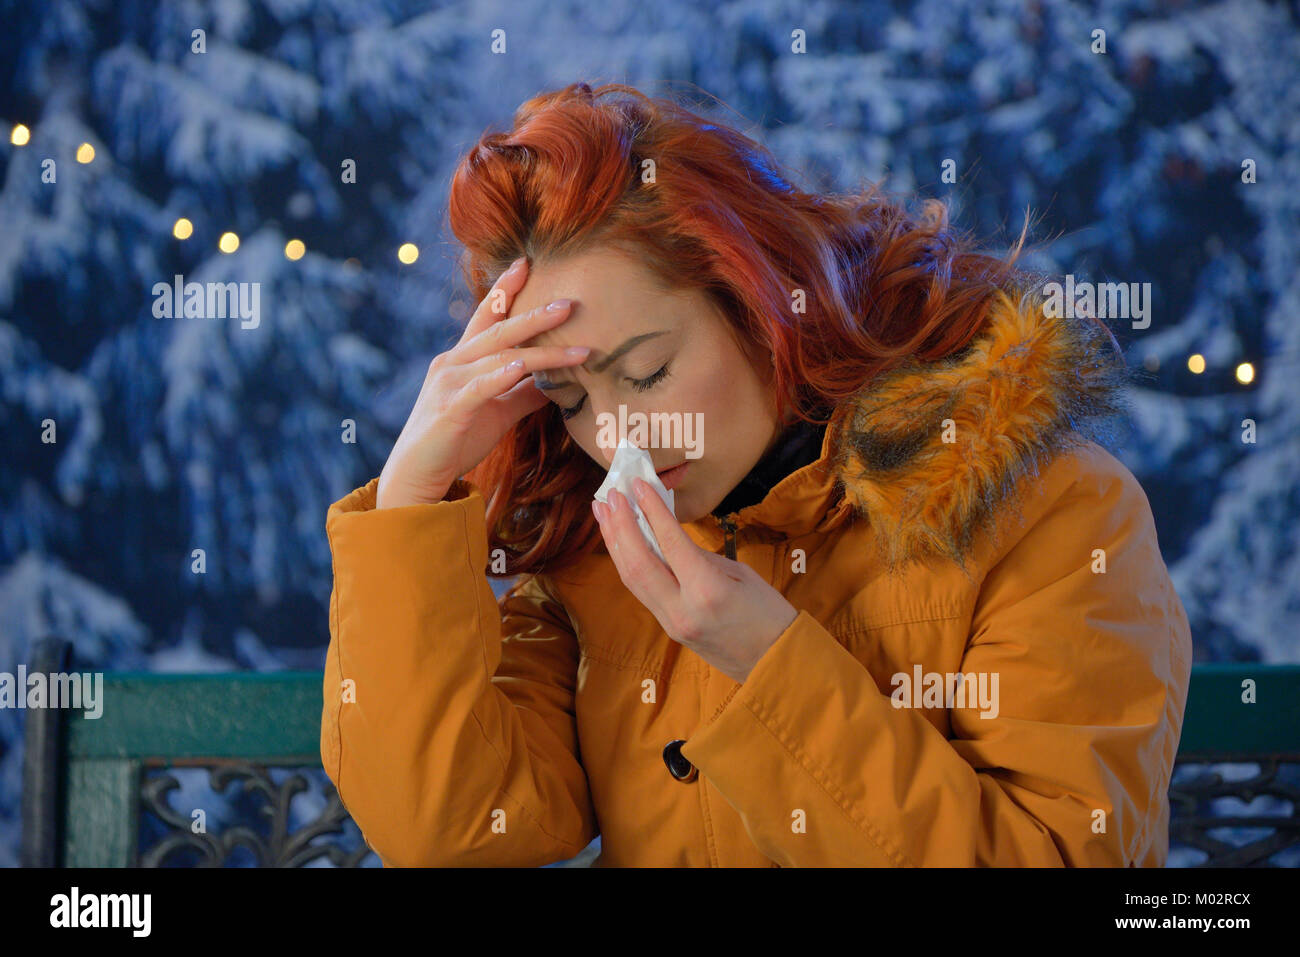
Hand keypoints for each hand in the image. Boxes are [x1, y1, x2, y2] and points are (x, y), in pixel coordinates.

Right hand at [375, 256, 588, 507]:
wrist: (417, 476)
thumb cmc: (456, 441)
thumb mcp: (497, 411)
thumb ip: (522, 393)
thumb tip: (555, 381)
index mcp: (463, 359)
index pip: (487, 316)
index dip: (505, 289)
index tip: (527, 263)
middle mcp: (453, 363)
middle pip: (499, 330)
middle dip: (535, 314)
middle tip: (570, 303)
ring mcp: (449, 383)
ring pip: (499, 357)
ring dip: (540, 351)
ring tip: (574, 347)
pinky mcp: (450, 409)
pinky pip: (479, 387)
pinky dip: (500, 375)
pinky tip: (522, 367)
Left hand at [592, 478, 798, 683]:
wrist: (774, 663)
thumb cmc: (768, 613)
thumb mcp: (740, 574)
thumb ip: (700, 556)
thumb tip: (667, 536)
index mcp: (707, 590)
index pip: (669, 542)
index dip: (651, 509)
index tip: (638, 484)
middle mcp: (682, 609)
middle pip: (638, 562)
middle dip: (620, 525)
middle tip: (611, 494)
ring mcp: (671, 623)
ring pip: (631, 578)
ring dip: (615, 542)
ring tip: (603, 513)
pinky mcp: (668, 628)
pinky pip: (641, 591)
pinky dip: (627, 562)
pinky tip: (621, 542)